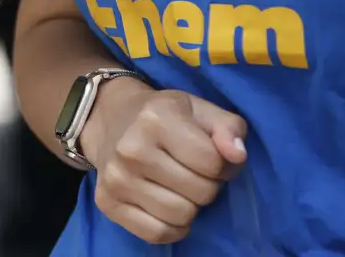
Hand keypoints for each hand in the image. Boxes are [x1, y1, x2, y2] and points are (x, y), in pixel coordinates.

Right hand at [81, 81, 247, 244]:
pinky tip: (164, 206)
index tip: (208, 157)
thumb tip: (237, 155)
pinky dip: (170, 228)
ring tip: (178, 187)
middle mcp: (131, 149)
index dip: (221, 165)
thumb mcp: (199, 109)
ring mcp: (116, 178)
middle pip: (201, 193)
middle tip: (192, 172)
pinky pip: (157, 234)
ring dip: (189, 207)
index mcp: (155, 119)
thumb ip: (228, 127)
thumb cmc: (163, 116)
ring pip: (180, 217)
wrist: (110, 119)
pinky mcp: (107, 203)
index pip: (212, 162)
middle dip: (206, 186)